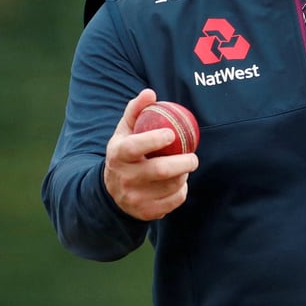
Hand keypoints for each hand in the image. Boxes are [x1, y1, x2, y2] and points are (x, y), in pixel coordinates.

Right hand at [103, 88, 199, 220]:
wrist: (111, 191)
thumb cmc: (125, 151)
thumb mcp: (124, 131)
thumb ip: (136, 110)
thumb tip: (150, 92)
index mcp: (118, 155)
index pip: (135, 147)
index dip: (153, 140)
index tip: (171, 134)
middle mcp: (123, 178)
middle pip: (160, 171)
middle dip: (183, 163)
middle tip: (194, 157)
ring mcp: (133, 198)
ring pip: (170, 187)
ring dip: (183, 176)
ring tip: (184, 168)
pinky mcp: (145, 212)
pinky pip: (173, 201)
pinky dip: (181, 191)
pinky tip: (178, 183)